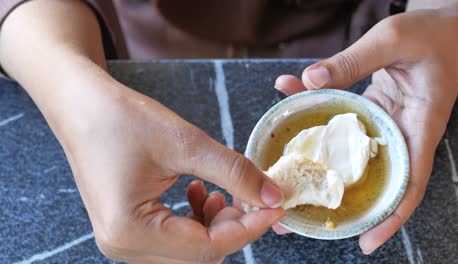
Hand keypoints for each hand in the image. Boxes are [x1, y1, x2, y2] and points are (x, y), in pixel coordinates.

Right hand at [59, 80, 284, 262]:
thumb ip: (234, 173)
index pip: (207, 248)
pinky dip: (195, 220)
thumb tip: (273, 196)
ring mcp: (123, 239)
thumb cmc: (121, 119)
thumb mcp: (185, 143)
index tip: (275, 206)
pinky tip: (199, 191)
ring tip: (219, 191)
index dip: (248, 228)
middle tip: (249, 194)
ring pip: (189, 248)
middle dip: (232, 227)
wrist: (81, 105)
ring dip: (214, 224)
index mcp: (130, 230)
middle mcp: (123, 245)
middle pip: (198, 254)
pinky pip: (173, 238)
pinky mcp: (127, 227)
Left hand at [273, 3, 457, 253]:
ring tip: (284, 178)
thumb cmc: (431, 34)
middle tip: (300, 218)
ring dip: (317, 164)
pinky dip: (314, 116)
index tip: (367, 242)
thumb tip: (308, 81)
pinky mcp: (368, 113)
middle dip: (339, 202)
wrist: (443, 27)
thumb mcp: (392, 41)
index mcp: (418, 129)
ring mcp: (382, 126)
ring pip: (349, 155)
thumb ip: (353, 61)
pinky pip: (339, 123)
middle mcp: (400, 135)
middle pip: (372, 180)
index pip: (408, 185)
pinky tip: (289, 95)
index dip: (390, 217)